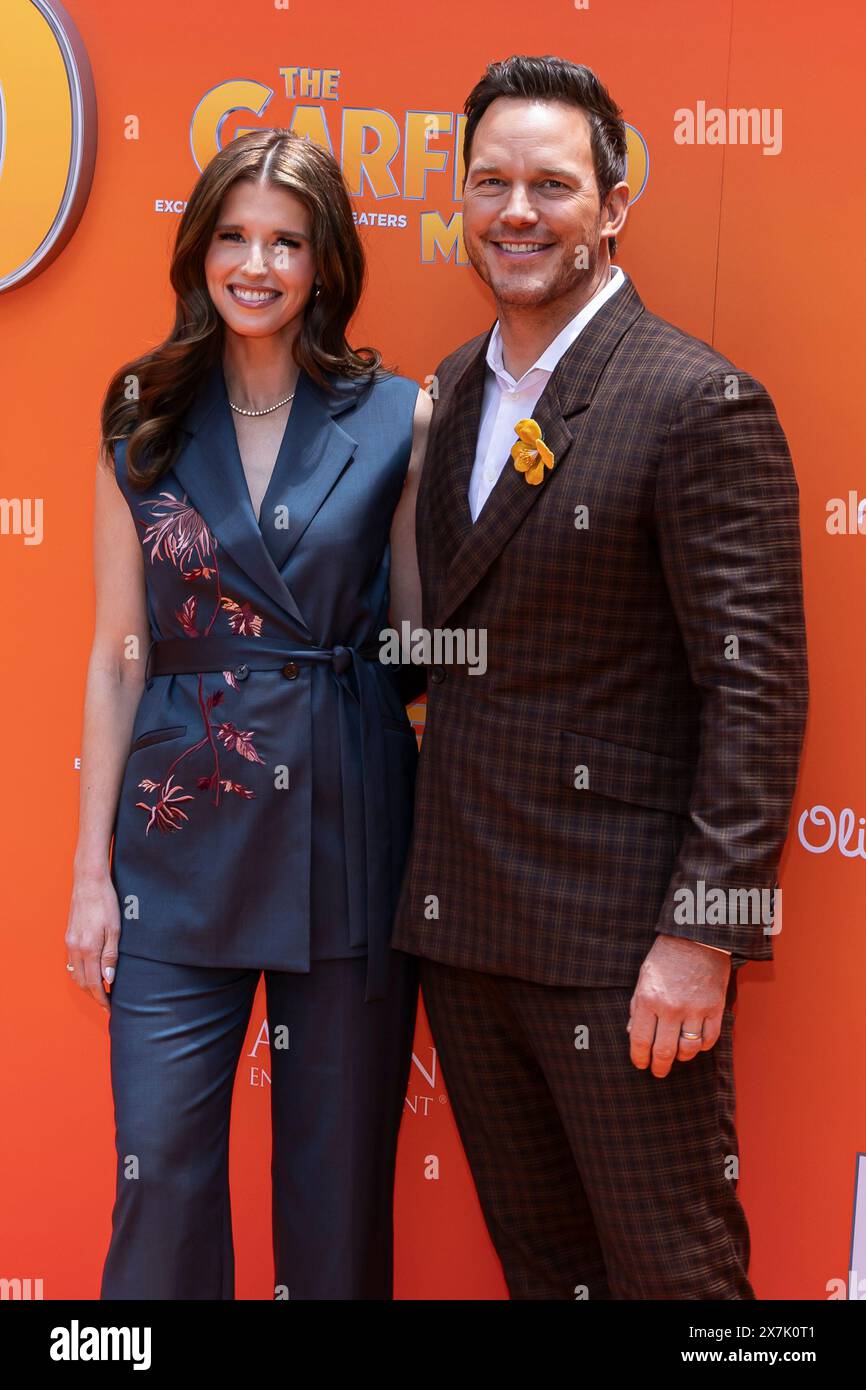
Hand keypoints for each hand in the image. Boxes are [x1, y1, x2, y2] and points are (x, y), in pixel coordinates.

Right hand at [65, 872, 120, 1011]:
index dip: (101, 998)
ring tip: (100, 992)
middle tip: (107, 1004)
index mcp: (89, 949)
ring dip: (86, 986)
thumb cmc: (106, 903)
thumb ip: (111, 956)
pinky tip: (89, 973)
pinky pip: (72, 963)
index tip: (110, 1008)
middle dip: (94, 996)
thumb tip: (108, 980)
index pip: (93, 983)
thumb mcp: (115, 929)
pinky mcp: (69, 937)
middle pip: (82, 982)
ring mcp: (70, 942)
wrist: (89, 882)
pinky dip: (80, 974)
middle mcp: (76, 948)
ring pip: (75, 974)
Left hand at [626, 933, 730, 1076]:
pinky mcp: (715, 1008)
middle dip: (659, 1067)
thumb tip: (632, 1032)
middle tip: (658, 1072)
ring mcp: (694, 1009)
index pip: (640, 1040)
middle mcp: (670, 1008)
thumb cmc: (666, 956)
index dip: (639, 1058)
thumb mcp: (643, 978)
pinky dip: (702, 1046)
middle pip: (664, 1051)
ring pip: (688, 1049)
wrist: (697, 937)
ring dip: (681, 1057)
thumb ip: (637, 1006)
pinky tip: (696, 1043)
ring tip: (677, 1055)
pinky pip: (709, 1039)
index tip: (641, 1064)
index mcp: (648, 999)